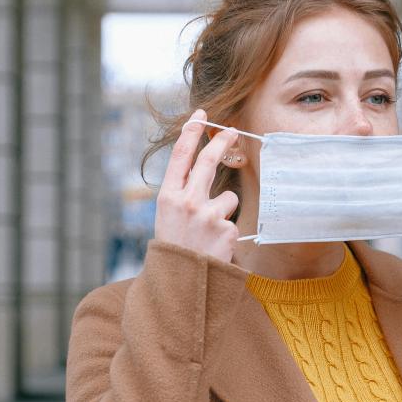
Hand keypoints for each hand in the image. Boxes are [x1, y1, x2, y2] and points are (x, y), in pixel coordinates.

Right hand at [154, 109, 241, 261]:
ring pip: (228, 198)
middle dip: (222, 142)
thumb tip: (205, 166)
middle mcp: (186, 202)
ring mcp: (207, 215)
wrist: (180, 285)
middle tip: (233, 130)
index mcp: (167, 197)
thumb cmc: (174, 249)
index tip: (201, 116)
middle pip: (209, 162)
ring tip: (208, 235)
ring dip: (223, 212)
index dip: (191, 133)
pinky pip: (233, 222)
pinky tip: (215, 247)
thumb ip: (183, 193)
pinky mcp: (226, 230)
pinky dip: (227, 233)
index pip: (180, 157)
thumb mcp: (168, 218)